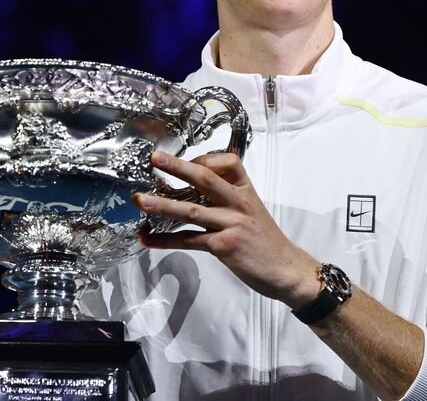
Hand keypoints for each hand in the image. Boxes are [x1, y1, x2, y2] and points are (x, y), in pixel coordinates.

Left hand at [133, 151, 321, 308]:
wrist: (286, 269)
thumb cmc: (266, 241)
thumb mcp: (252, 210)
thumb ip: (228, 198)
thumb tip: (194, 189)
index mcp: (246, 191)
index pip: (227, 162)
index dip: (203, 158)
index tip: (184, 160)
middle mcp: (239, 203)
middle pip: (205, 179)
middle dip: (177, 167)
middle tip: (154, 158)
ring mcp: (232, 224)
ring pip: (192, 210)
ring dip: (163, 204)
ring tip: (140, 200)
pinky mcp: (224, 246)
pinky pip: (189, 240)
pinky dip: (165, 240)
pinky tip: (148, 239)